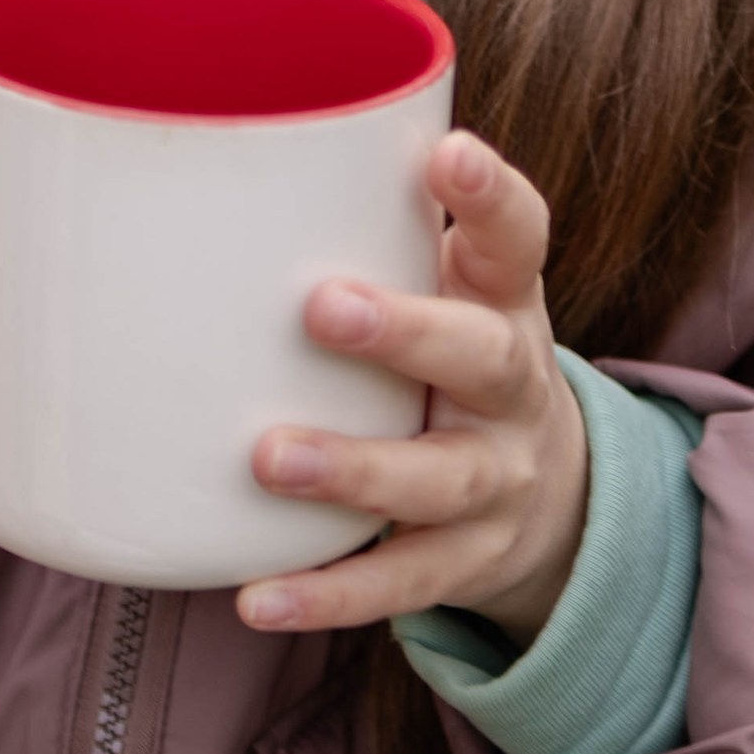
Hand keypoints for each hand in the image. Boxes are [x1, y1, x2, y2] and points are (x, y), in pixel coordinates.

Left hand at [237, 131, 586, 647]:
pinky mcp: (466, 563)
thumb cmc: (455, 352)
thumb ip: (363, 227)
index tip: (444, 155)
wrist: (552, 495)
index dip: (489, 197)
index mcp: (503, 299)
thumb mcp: (448, 286)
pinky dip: (329, 596)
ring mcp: (497, 480)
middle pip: (482, 356)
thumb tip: (201, 160)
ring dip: (356, 469)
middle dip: (408, 332)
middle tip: (324, 305)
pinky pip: (400, 584)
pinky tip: (258, 599)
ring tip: (270, 458)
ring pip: (440, 480)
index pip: (518, 236)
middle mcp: (512, 386)